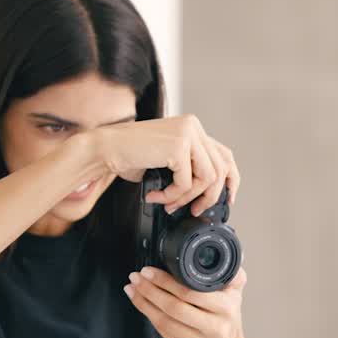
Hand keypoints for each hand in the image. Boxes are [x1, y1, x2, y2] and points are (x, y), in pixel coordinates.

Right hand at [88, 114, 239, 216]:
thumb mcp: (166, 161)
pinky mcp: (179, 146)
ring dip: (187, 198)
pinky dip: (171, 195)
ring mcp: (188, 134)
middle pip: (220, 170)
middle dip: (208, 196)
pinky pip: (186, 182)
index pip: (224, 155)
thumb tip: (206, 194)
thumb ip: (187, 169)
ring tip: (169, 203)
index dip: (231, 179)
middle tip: (194, 210)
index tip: (228, 198)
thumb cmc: (129, 156)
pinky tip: (156, 196)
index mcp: (193, 128)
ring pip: (207, 178)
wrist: (106, 149)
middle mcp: (193, 127)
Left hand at [123, 265, 247, 337]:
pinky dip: (150, 317)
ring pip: (165, 322)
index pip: (190, 293)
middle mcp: (216, 329)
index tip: (149, 272)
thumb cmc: (227, 314)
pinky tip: (142, 305)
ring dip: (144, 303)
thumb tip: (222, 253)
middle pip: (174, 308)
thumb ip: (230, 272)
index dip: (165, 281)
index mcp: (226, 308)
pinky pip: (165, 334)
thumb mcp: (235, 290)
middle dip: (150, 291)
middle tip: (137, 278)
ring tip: (134, 289)